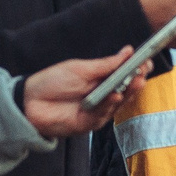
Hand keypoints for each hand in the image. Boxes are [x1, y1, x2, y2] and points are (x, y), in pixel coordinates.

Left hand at [20, 48, 142, 136]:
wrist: (29, 101)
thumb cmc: (52, 82)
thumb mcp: (81, 69)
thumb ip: (105, 65)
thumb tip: (127, 52)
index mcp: (101, 81)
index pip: (124, 75)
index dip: (136, 69)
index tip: (146, 61)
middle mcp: (102, 96)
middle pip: (126, 91)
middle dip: (137, 81)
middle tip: (145, 72)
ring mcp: (97, 111)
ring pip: (118, 103)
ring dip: (128, 92)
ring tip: (136, 81)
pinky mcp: (89, 124)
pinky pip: (103, 114)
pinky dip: (110, 104)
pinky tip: (115, 94)